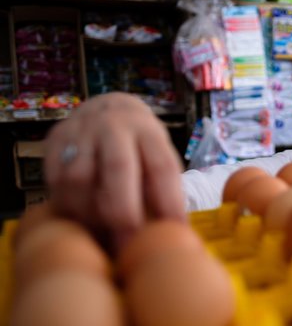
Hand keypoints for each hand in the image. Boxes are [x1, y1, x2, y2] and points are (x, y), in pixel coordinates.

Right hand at [44, 92, 185, 248]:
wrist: (107, 109)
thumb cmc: (139, 147)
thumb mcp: (157, 156)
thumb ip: (161, 187)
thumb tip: (170, 232)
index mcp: (149, 132)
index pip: (163, 167)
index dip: (169, 202)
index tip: (173, 232)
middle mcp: (116, 127)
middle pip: (119, 168)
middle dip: (123, 212)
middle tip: (127, 245)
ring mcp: (83, 131)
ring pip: (80, 177)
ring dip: (90, 214)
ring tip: (101, 234)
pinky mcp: (56, 139)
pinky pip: (56, 179)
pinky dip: (67, 205)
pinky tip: (79, 219)